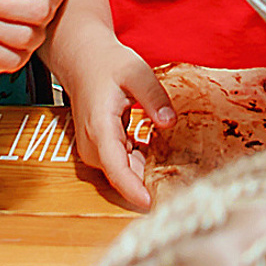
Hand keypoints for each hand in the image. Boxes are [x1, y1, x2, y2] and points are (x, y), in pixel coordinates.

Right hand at [59, 39, 172, 210]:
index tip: (152, 205)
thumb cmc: (108, 64)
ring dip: (147, 171)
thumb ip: (154, 97)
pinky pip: (124, 162)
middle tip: (181, 183)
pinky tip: (161, 150)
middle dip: (149, 183)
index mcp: (100, 128)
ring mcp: (95, 149)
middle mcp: (94, 145)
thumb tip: (170, 122)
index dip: (133, 190)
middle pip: (123, 175)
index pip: (116, 169)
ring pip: (124, 170)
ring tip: (177, 167)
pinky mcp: (101, 149)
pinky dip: (141, 160)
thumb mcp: (136, 72)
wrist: (84, 60)